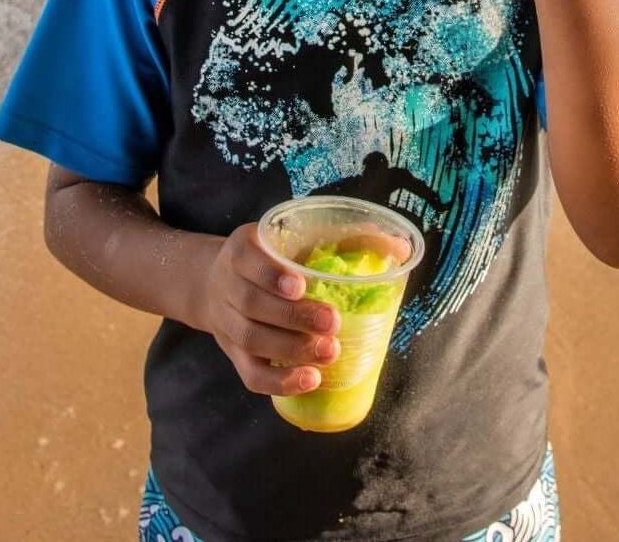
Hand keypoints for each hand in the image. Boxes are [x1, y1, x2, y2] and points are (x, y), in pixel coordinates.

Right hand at [194, 222, 341, 396]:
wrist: (217, 284)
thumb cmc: (272, 258)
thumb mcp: (294, 237)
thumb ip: (343, 237)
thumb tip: (401, 247)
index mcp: (241, 249)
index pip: (247, 259)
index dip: (271, 275)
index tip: (301, 285)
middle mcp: (226, 285)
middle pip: (251, 304)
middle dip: (294, 316)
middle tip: (332, 323)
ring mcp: (227, 322)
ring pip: (251, 339)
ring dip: (291, 349)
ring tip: (330, 352)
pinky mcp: (234, 355)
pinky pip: (251, 374)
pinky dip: (280, 381)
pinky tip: (310, 380)